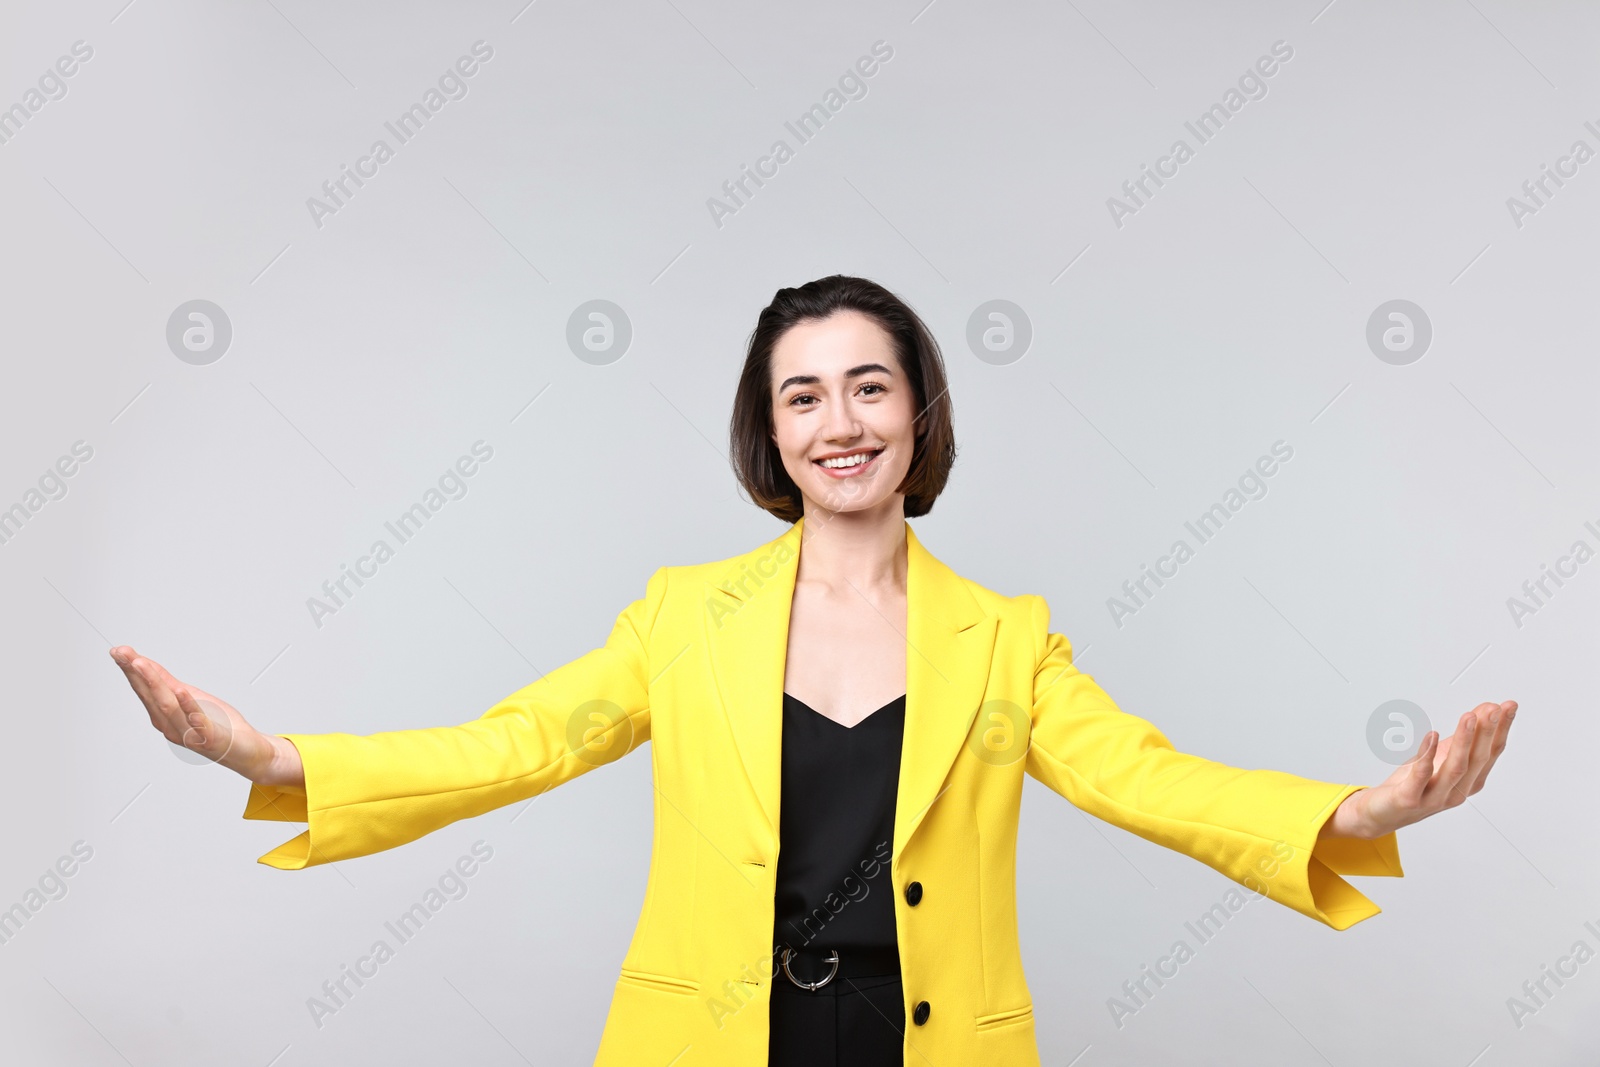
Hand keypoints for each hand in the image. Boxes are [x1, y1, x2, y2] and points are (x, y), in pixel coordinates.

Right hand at [110, 646, 300, 786]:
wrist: (245, 751)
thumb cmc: (217, 726)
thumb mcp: (190, 697)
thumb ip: (168, 684)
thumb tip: (145, 664)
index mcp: (165, 716)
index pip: (144, 690)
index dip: (131, 671)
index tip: (118, 651)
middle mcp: (171, 725)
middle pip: (151, 696)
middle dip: (136, 673)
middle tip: (122, 653)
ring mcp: (189, 733)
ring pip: (168, 706)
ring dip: (154, 684)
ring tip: (142, 664)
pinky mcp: (209, 738)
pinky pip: (197, 720)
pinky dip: (188, 705)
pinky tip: (180, 691)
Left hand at [1321, 701, 1516, 839]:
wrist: (1381, 813)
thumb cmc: (1413, 784)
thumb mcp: (1440, 756)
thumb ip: (1462, 737)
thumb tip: (1484, 710)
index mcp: (1468, 782)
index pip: (1490, 753)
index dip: (1501, 730)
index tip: (1509, 705)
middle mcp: (1456, 791)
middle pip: (1476, 760)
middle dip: (1487, 732)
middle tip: (1494, 708)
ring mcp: (1434, 797)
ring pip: (1455, 768)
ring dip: (1464, 741)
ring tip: (1469, 717)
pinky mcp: (1409, 799)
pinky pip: (1420, 776)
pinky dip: (1428, 755)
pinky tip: (1432, 735)